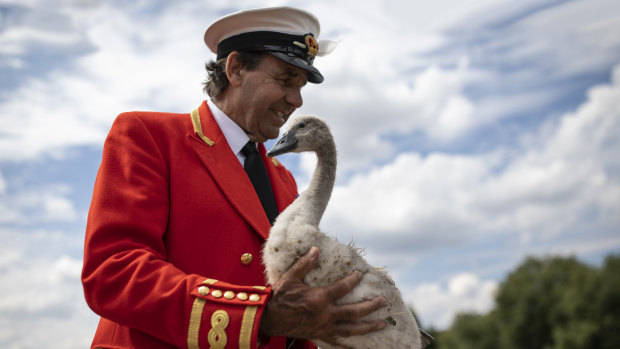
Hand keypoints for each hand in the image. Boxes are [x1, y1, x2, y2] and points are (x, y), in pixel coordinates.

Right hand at [260, 246, 386, 346]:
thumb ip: (304, 264)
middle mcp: (325, 315)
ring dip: (368, 327)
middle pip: (354, 312)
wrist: (269, 319)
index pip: (342, 288)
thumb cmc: (279, 297)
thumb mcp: (290, 277)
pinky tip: (361, 344)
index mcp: (318, 299)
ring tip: (382, 323)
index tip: (361, 273)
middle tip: (382, 301)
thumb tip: (316, 250)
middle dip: (370, 306)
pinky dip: (351, 343)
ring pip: (351, 329)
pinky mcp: (320, 335)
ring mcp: (324, 327)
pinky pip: (339, 341)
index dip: (353, 280)